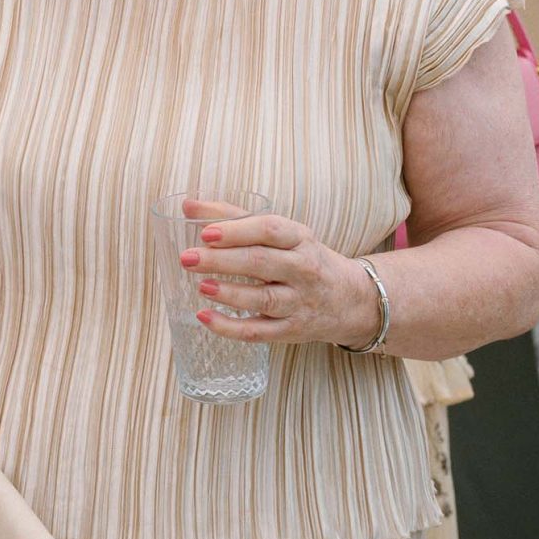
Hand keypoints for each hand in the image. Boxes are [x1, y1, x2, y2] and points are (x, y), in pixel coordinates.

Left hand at [183, 206, 376, 347]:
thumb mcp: (282, 234)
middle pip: (261, 263)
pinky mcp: (291, 330)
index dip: (236, 230)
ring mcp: (299, 302)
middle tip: (188, 257)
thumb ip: (235, 218)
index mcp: (300, 239)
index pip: (270, 230)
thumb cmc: (302, 259)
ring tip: (201, 286)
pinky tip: (204, 317)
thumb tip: (188, 206)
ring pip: (263, 299)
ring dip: (229, 293)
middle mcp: (303, 270)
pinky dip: (230, 327)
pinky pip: (259, 331)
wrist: (350, 300)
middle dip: (222, 260)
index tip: (204, 232)